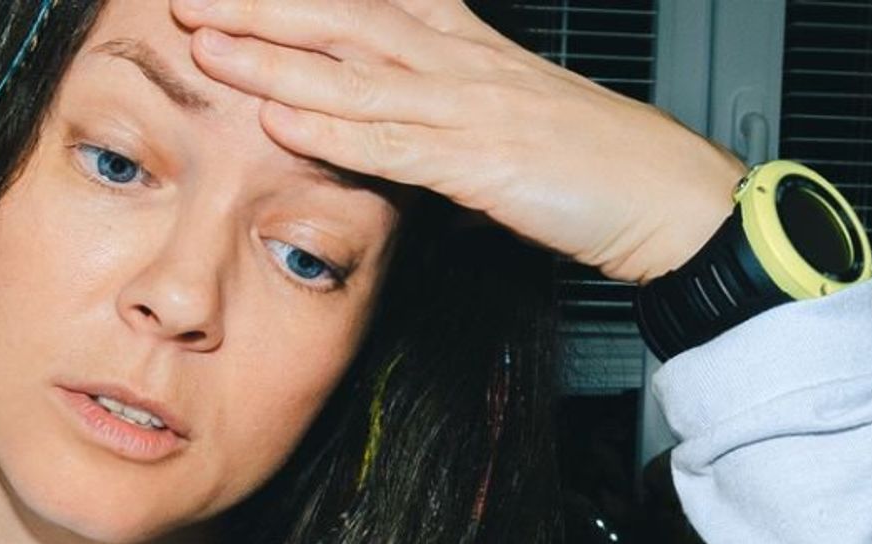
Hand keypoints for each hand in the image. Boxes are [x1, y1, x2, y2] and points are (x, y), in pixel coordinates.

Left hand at [170, 0, 744, 282]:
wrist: (672, 196)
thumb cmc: (601, 167)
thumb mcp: (513, 124)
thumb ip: (447, 119)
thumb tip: (400, 132)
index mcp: (467, 46)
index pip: (364, 1)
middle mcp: (460, 61)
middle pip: (340, 16)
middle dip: (256, 3)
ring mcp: (471, 108)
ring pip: (352, 71)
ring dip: (270, 55)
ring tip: (199, 41)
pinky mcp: (484, 163)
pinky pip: (393, 143)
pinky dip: (332, 128)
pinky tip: (279, 116)